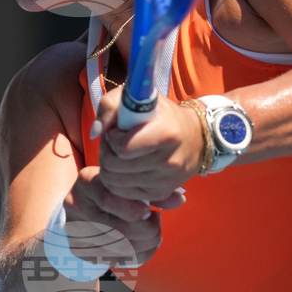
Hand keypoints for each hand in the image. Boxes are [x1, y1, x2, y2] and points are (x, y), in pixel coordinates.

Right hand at [63, 166, 172, 265]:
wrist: (83, 205)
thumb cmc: (114, 189)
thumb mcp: (128, 183)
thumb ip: (154, 190)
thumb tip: (180, 199)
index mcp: (87, 181)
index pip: (108, 197)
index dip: (133, 208)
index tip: (149, 210)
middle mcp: (76, 204)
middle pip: (116, 228)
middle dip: (146, 230)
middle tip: (156, 221)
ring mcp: (76, 229)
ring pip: (118, 248)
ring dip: (146, 243)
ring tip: (154, 231)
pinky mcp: (80, 249)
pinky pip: (116, 260)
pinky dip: (139, 255)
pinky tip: (146, 244)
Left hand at [94, 86, 203, 202]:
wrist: (195, 139)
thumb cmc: (161, 115)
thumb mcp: (138, 98)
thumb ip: (111, 106)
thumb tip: (96, 132)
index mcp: (166, 133)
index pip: (122, 148)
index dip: (112, 137)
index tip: (117, 129)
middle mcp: (169, 161)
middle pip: (114, 166)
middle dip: (106, 151)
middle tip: (113, 142)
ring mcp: (165, 181)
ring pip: (114, 182)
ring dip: (108, 167)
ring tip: (118, 154)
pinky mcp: (160, 194)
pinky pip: (122, 193)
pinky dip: (116, 181)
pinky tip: (124, 167)